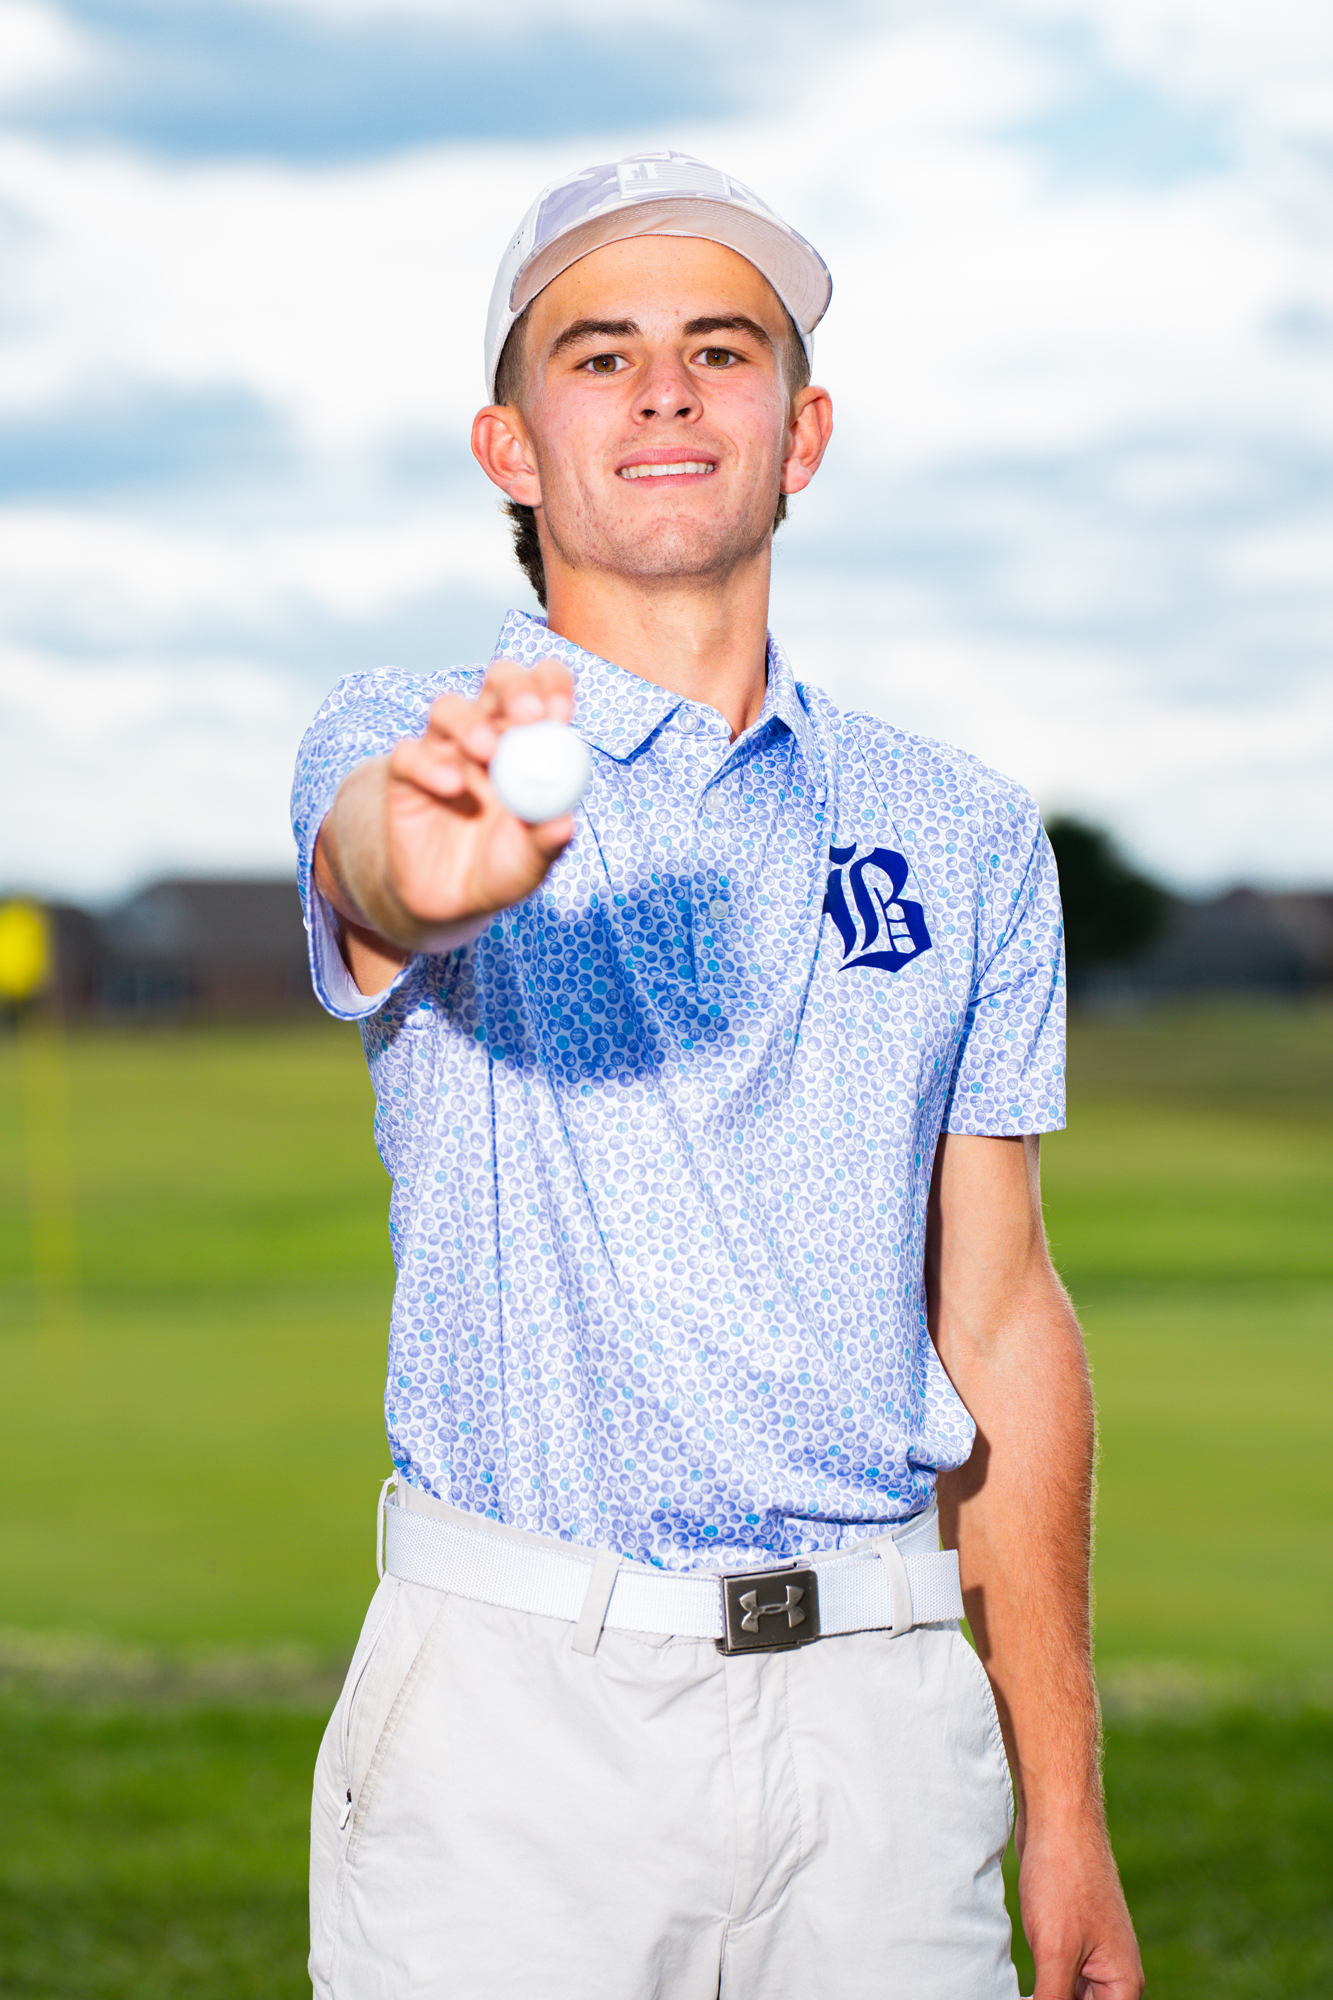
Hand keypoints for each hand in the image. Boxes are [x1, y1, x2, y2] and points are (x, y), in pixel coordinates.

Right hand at [316, 657, 575, 961]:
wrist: (448, 900)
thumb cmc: (500, 869)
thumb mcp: (531, 863)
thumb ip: (547, 841)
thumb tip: (565, 823)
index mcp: (528, 744)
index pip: (542, 692)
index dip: (552, 688)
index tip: (562, 712)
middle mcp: (487, 735)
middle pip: (497, 682)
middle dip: (515, 687)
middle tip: (530, 714)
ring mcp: (443, 751)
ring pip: (447, 708)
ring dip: (470, 721)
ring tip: (486, 750)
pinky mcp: (405, 775)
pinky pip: (408, 755)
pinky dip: (428, 765)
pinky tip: (451, 788)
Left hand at [1018, 1816, 1143, 1999]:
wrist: (1056, 1817)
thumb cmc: (1064, 1878)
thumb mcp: (1056, 1953)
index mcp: (1122, 1985)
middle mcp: (1112, 1974)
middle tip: (1026, 1994)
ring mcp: (1089, 1954)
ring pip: (1066, 1998)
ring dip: (1042, 1997)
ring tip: (1013, 1989)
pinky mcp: (1066, 1936)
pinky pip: (1054, 1978)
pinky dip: (1036, 1987)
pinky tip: (1012, 1987)